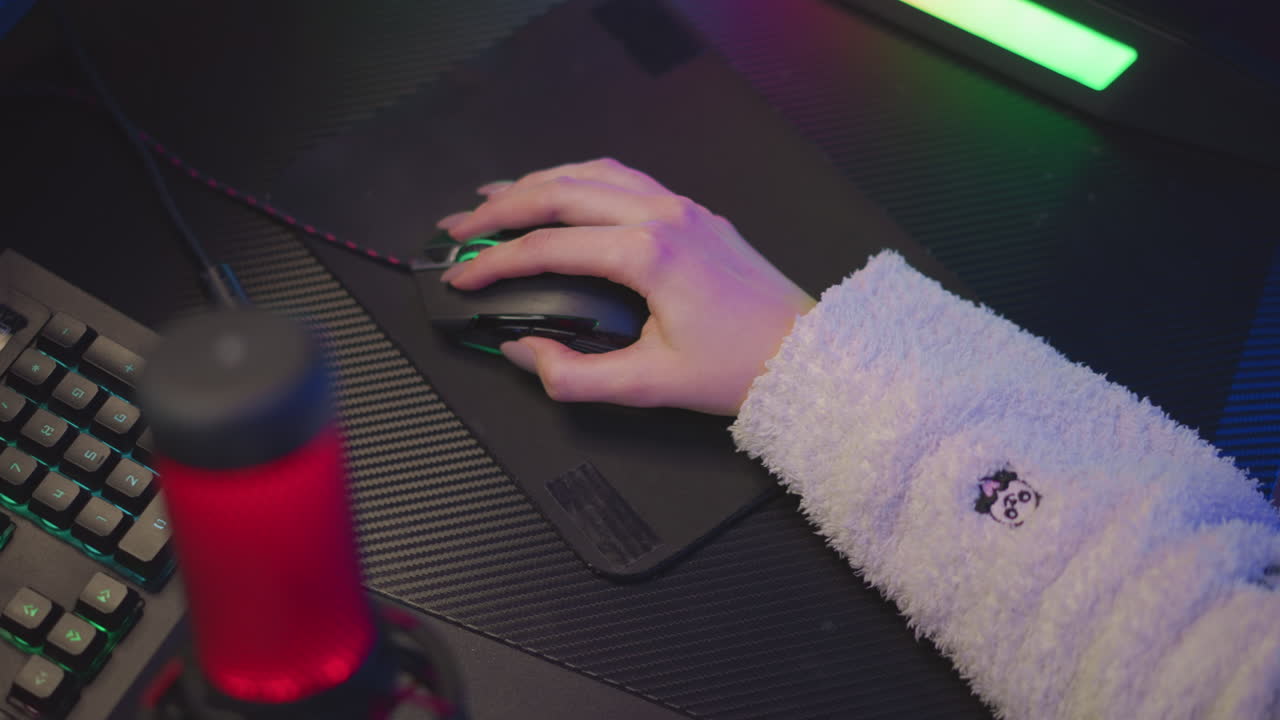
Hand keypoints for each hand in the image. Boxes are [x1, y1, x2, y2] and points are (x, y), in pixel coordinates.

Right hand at [438, 158, 815, 415]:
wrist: (807, 355)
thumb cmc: (740, 369)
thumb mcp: (649, 386)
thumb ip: (575, 376)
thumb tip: (523, 354)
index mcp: (648, 253)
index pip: (548, 248)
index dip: (493, 263)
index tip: (461, 280)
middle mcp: (661, 215)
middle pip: (560, 192)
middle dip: (500, 208)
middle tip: (459, 228)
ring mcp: (680, 207)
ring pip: (591, 173)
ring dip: (537, 182)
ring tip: (495, 197)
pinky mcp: (693, 212)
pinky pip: (625, 177)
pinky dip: (580, 178)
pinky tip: (562, 189)